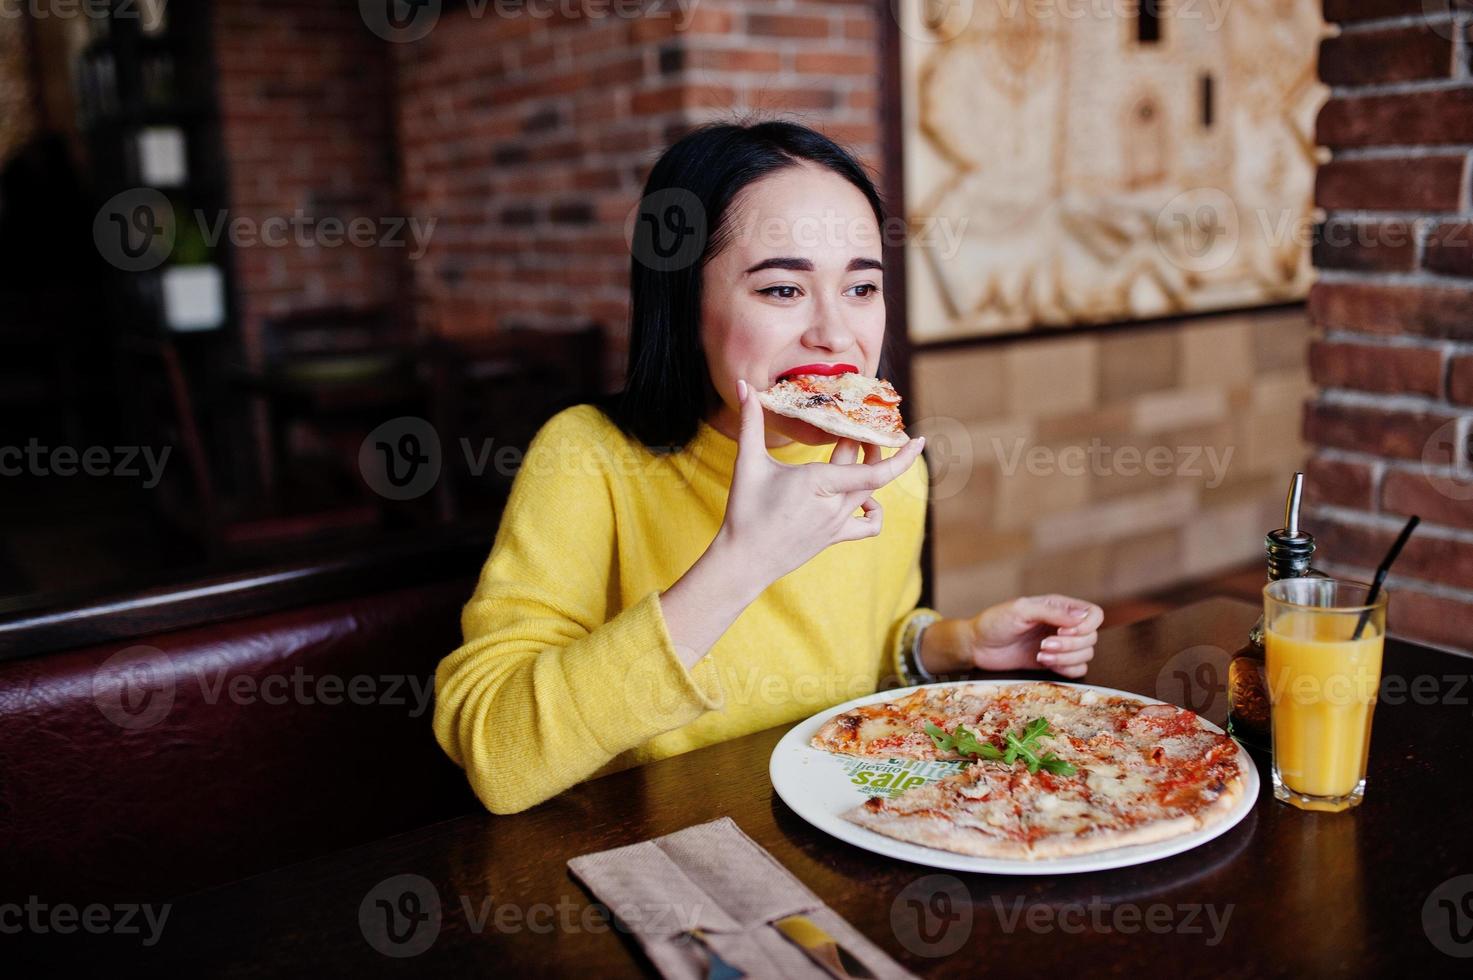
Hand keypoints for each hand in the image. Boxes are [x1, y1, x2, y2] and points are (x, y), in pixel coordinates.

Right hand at [717, 378, 925, 587]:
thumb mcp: (748, 462)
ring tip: (858, 459)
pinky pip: (868, 525)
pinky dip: (873, 510)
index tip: (916, 440)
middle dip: (871, 447)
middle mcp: (835, 505)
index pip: (873, 470)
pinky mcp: (834, 537)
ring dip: (871, 473)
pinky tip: (861, 499)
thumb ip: (749, 421)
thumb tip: (742, 385)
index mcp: (820, 482)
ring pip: (870, 494)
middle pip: (872, 473)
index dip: (899, 455)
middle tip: (863, 431)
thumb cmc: (744, 512)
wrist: (744, 560)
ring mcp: (837, 524)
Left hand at [927, 594, 1103, 678]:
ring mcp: (1060, 645)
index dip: (1087, 625)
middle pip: (1091, 637)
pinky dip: (1066, 669)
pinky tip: (1045, 663)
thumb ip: (1052, 612)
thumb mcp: (1021, 610)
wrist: (978, 646)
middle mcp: (1063, 625)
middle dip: (1070, 645)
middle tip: (1044, 645)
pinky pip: (1077, 670)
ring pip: (1086, 655)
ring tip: (1040, 654)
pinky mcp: (1054, 662)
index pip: (1093, 614)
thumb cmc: (995, 622)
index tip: (1065, 631)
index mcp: (1059, 607)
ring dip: (1066, 658)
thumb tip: (1081, 618)